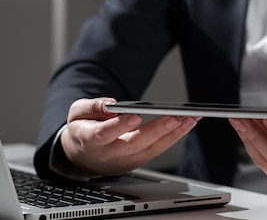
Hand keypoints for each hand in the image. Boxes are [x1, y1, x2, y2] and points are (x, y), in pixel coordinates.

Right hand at [61, 98, 199, 176]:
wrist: (82, 156)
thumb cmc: (82, 129)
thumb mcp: (77, 113)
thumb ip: (91, 107)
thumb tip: (110, 104)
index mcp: (90, 140)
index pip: (105, 135)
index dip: (120, 126)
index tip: (135, 116)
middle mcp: (109, 153)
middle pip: (135, 144)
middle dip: (157, 131)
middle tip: (175, 117)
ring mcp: (125, 160)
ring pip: (151, 149)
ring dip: (173, 134)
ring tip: (189, 118)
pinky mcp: (137, 161)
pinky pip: (157, 150)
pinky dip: (173, 137)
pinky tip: (186, 124)